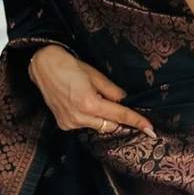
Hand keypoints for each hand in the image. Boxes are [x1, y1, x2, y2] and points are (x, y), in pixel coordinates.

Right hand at [28, 45, 155, 137]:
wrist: (44, 66)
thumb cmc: (69, 66)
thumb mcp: (95, 74)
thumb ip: (112, 91)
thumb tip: (124, 101)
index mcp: (89, 103)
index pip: (119, 115)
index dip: (136, 121)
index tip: (150, 129)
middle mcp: (79, 117)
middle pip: (110, 125)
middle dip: (116, 116)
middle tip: (111, 100)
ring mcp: (70, 123)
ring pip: (97, 126)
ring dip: (101, 116)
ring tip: (90, 97)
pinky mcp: (64, 124)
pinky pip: (84, 125)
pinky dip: (88, 117)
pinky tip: (81, 103)